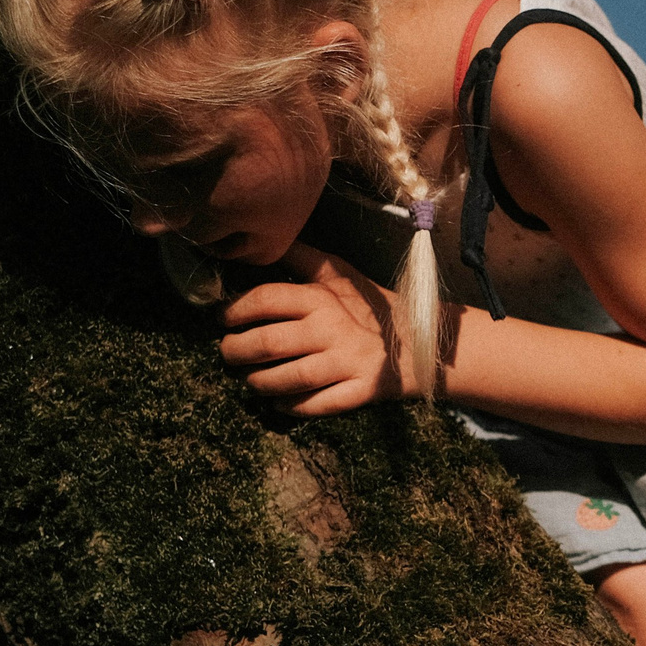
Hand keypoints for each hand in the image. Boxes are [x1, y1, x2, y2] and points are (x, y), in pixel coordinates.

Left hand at [217, 243, 419, 412]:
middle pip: (268, 343)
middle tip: (227, 354)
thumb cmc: (371, 306)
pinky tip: (280, 402)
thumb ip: (301, 258)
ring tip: (249, 380)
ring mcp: (347, 362)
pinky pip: (317, 405)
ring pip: (288, 379)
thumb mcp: (340, 274)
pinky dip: (292, 407)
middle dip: (236, 351)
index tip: (223, 319)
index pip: (265, 300)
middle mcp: (331, 329)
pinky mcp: (361, 390)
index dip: (234, 310)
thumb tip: (266, 239)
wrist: (423, 340)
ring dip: (259, 382)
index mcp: (322, 298)